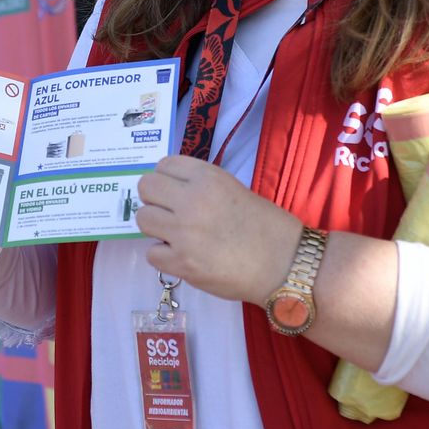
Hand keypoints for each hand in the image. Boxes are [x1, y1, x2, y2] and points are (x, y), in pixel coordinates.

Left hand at [135, 155, 303, 306]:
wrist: (285, 264)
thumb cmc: (266, 226)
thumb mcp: (233, 189)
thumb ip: (201, 186)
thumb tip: (170, 191)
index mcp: (208, 177)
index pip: (164, 164)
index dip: (167, 178)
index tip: (174, 191)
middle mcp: (192, 200)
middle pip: (146, 187)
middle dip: (155, 200)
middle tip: (170, 213)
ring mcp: (184, 232)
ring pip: (143, 219)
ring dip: (156, 227)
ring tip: (176, 235)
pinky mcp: (182, 263)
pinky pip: (152, 253)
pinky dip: (164, 256)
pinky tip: (183, 257)